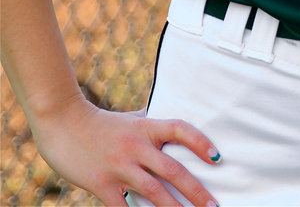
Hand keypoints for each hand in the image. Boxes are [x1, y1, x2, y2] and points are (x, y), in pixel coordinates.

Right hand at [32, 95, 220, 205]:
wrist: (64, 123)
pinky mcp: (102, 186)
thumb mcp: (129, 119)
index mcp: (146, 127)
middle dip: (196, 190)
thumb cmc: (100, 123)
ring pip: (154, 192)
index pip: (180, 130)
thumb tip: (173, 130)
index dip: (200, 143)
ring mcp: (120, 167)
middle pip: (172, 169)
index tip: (217, 158)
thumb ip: (150, 126)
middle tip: (214, 205)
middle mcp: (136, 146)